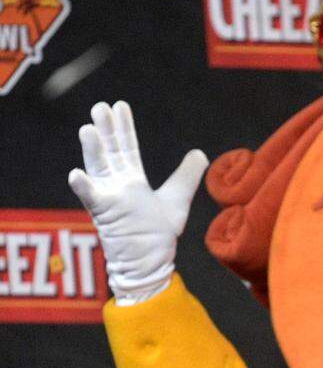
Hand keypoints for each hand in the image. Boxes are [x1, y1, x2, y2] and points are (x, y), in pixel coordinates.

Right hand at [67, 101, 207, 302]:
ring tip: (88, 129)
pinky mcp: (105, 214)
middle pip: (111, 152)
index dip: (124, 127)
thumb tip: (200, 153)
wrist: (151, 261)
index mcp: (132, 181)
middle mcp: (117, 185)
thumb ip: (186, 176)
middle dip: (106, 129)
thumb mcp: (177, 199)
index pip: (127, 148)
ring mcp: (109, 198)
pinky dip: (84, 187)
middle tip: (100, 106)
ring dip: (93, 150)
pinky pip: (92, 199)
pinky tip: (76, 173)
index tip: (119, 105)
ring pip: (98, 169)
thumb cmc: (158, 234)